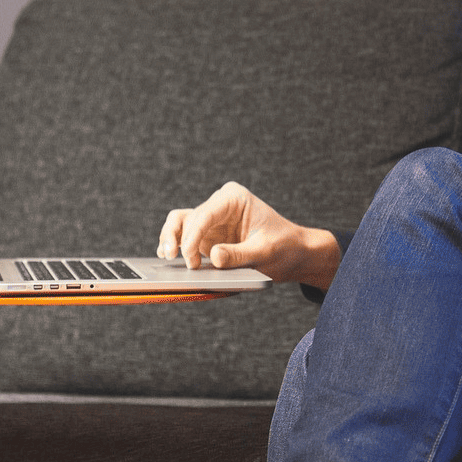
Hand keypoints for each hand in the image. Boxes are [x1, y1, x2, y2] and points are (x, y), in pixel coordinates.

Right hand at [158, 181, 341, 288]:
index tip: (189, 259)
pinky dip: (176, 246)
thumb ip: (239, 254)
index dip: (192, 237)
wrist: (295, 253)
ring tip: (166, 257)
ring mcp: (212, 221)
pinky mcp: (208, 237)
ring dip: (170, 239)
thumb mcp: (265, 252)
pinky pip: (184, 238)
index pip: (204, 214)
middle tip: (182, 263)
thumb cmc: (285, 247)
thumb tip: (212, 257)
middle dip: (181, 241)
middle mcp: (219, 205)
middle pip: (187, 219)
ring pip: (179, 224)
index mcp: (234, 198)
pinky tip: (169, 258)